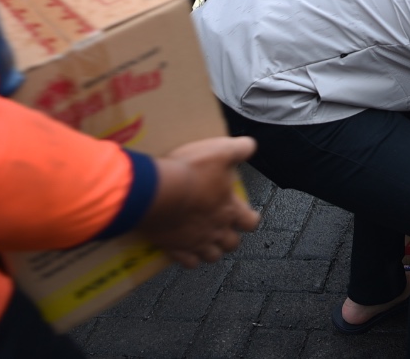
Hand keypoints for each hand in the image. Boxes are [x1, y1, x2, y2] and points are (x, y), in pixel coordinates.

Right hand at [140, 137, 260, 266]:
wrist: (158, 191)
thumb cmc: (190, 172)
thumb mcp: (220, 151)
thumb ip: (239, 149)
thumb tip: (250, 146)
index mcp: (229, 209)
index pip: (251, 222)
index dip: (250, 219)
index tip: (247, 215)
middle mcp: (216, 230)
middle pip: (232, 243)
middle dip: (230, 237)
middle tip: (223, 227)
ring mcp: (196, 242)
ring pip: (211, 256)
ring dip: (211, 250)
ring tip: (205, 240)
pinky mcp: (175, 249)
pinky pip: (187, 262)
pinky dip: (188, 258)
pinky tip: (184, 249)